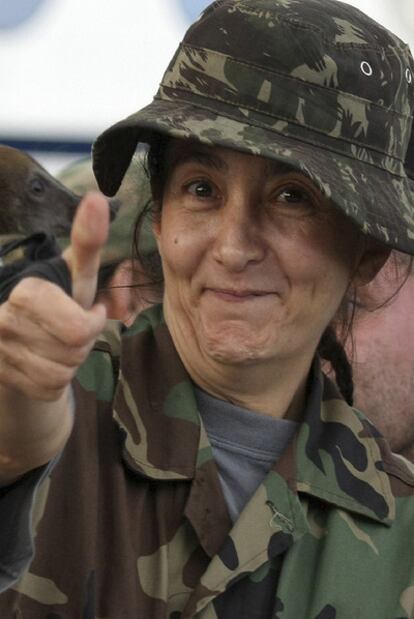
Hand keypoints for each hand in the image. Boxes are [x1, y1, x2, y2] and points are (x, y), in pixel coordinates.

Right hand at [0, 192, 109, 400]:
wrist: (21, 332)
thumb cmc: (58, 297)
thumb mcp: (76, 271)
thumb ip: (87, 240)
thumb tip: (97, 199)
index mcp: (26, 292)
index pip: (78, 330)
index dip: (92, 323)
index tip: (88, 310)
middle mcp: (3, 322)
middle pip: (73, 353)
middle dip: (83, 342)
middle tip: (73, 328)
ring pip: (61, 375)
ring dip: (71, 362)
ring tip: (60, 343)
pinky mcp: (1, 377)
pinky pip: (48, 390)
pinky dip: (57, 379)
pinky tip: (48, 360)